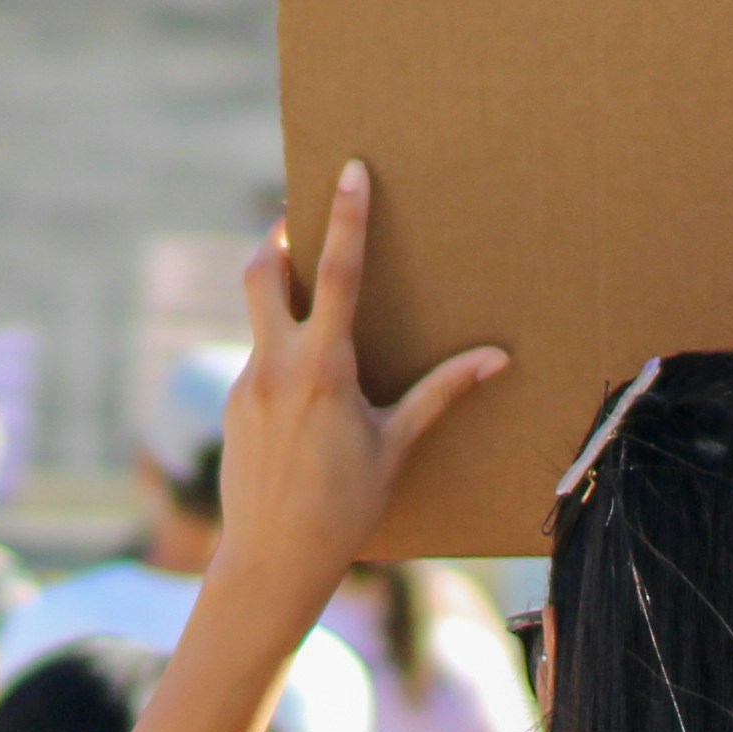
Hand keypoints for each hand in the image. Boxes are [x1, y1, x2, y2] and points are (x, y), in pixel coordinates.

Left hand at [214, 163, 503, 624]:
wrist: (272, 560)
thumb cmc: (346, 507)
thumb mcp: (397, 447)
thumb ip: (441, 394)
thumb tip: (498, 359)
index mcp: (324, 369)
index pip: (338, 274)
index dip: (346, 218)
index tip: (350, 172)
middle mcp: (276, 366)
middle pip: (261, 272)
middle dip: (276, 236)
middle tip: (295, 215)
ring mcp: (247, 383)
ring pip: (257, 316)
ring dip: (279, 295)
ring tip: (309, 289)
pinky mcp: (234, 405)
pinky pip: (258, 359)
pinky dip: (281, 351)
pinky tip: (304, 382)